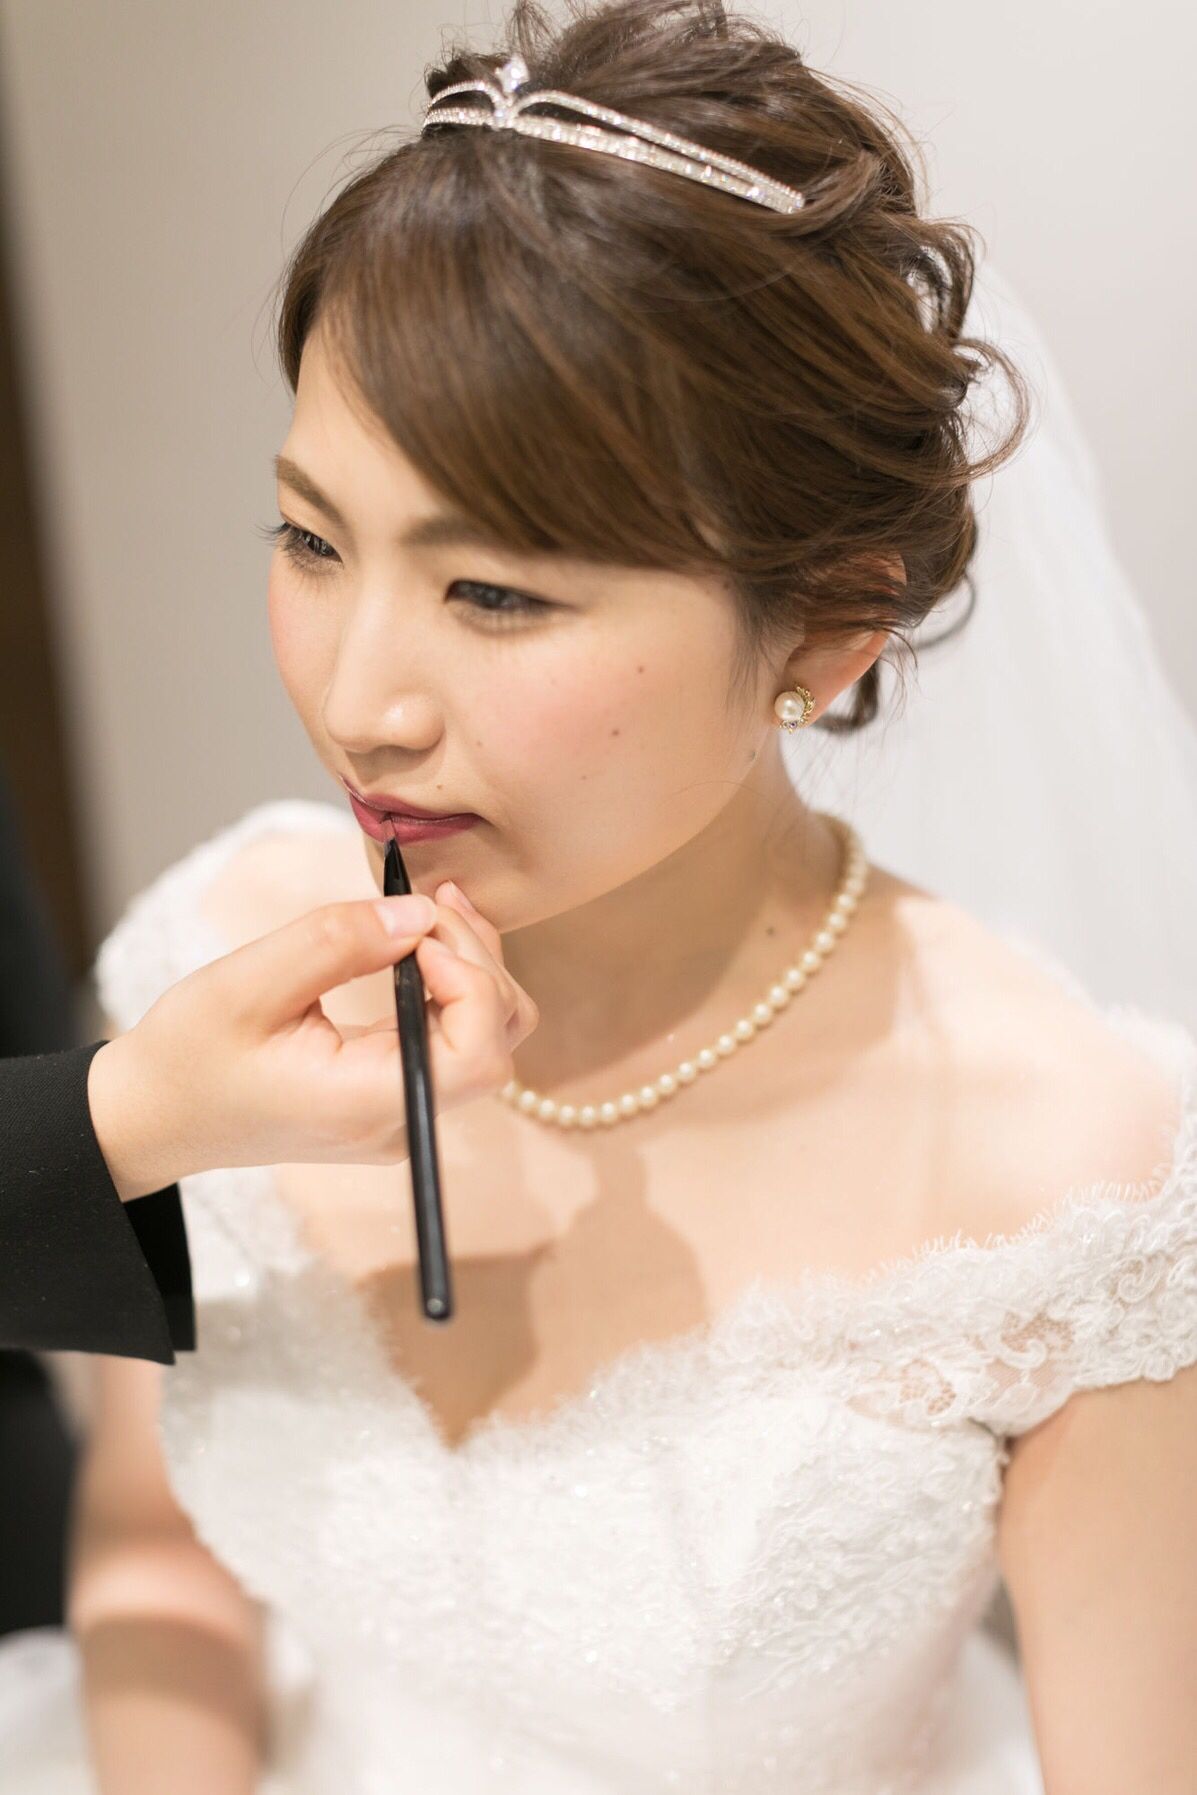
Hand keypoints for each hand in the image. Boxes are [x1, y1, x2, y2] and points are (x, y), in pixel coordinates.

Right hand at [88, 885, 538, 1197]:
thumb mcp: (246, 982)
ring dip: (475, 970)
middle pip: (496, 1041)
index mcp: (364, 1102)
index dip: (471, 979)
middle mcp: (398, 1122)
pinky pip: (455, 1044)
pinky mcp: (395, 1100)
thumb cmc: (188, 1054)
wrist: (157, 1115)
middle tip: (432, 901)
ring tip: (433, 913)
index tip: (419, 930)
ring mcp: (402, 1118)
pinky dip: (454, 989)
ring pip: (488, 1042)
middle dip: (478, 961)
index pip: (478, 1053)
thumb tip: (419, 915)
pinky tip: (422, 943)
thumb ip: (337, 942)